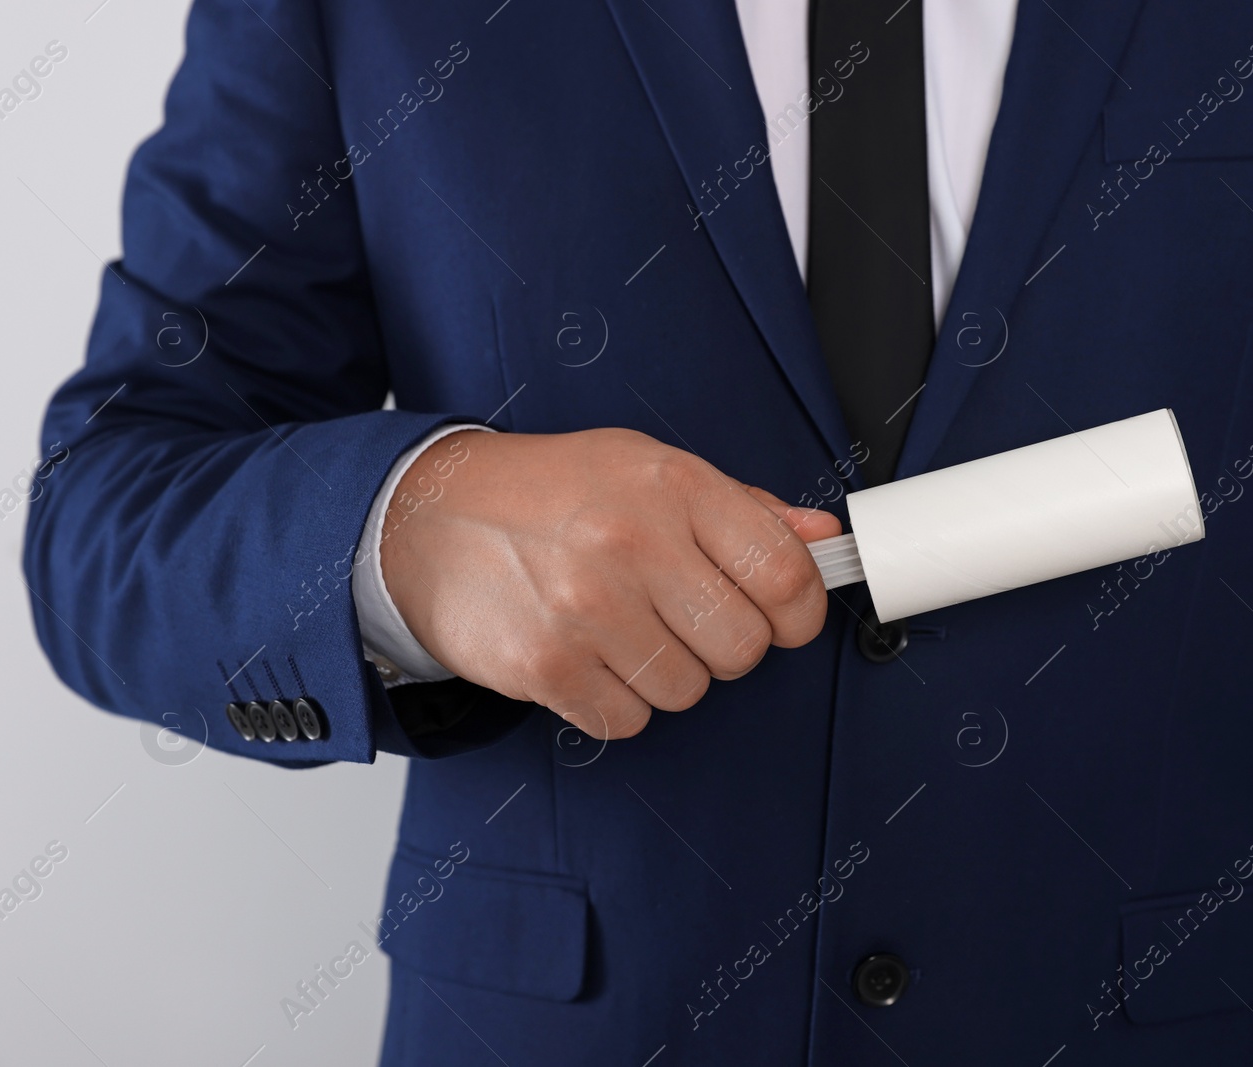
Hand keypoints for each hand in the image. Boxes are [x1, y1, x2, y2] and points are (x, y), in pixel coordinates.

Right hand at [380, 428, 841, 738]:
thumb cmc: (552, 493)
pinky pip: (627, 721)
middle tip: (682, 618)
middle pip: (744, 647)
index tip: (782, 617)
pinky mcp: (545, 665)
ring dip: (665, 674)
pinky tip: (587, 656)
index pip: (786, 573)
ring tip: (622, 628)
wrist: (430, 514)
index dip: (799, 611)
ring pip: (688, 691)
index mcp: (673, 486)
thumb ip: (743, 507)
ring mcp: (585, 607)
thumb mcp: (649, 469)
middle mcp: (631, 542)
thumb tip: (823, 539)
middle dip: (725, 645)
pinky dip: (615, 702)